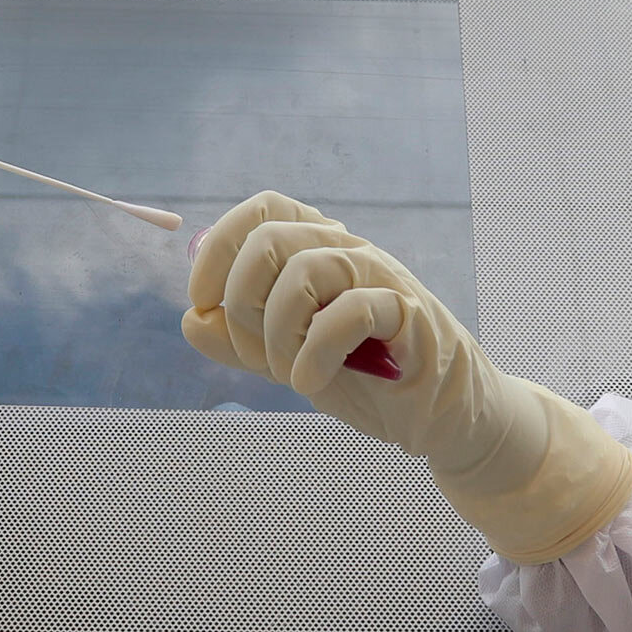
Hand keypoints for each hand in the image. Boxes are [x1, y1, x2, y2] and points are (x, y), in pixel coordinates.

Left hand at [181, 190, 631, 563]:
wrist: (440, 419)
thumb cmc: (364, 379)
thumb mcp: (286, 360)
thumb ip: (238, 342)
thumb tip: (191, 319)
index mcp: (316, 248)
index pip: (260, 211)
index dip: (217, 250)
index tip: (203, 303)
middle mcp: (348, 250)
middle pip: (269, 240)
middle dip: (241, 305)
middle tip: (253, 355)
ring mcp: (381, 277)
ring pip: (304, 270)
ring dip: (276, 331)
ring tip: (287, 371)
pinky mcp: (410, 314)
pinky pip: (351, 311)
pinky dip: (315, 352)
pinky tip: (310, 382)